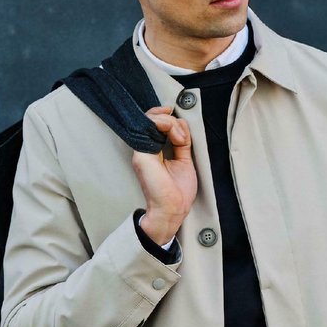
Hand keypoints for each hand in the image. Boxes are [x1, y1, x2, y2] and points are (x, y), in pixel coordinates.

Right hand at [133, 106, 197, 243]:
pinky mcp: (142, 154)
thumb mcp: (184, 160)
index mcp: (154, 151)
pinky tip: (178, 138)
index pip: (155, 124)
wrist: (172, 210)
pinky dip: (168, 126)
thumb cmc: (177, 192)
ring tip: (181, 139)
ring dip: (172, 124)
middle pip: (153, 119)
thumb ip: (182, 143)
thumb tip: (182, 124)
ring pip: (153, 120)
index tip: (179, 119)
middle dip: (172, 120)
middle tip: (183, 136)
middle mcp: (145, 149)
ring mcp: (142, 151)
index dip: (167, 117)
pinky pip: (151, 127)